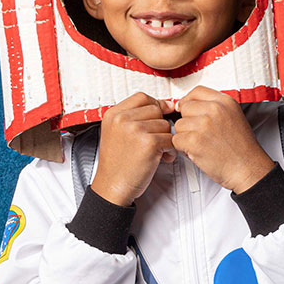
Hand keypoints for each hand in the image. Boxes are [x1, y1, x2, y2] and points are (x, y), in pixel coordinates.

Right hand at [91, 92, 176, 206]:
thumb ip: (135, 117)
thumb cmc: (117, 163)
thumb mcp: (116, 132)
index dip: (154, 106)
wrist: (112, 186)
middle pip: (156, 109)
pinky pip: (171, 139)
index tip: (157, 118)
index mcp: (113, 114)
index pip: (142, 97)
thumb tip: (166, 104)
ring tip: (157, 151)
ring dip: (166, 138)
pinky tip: (161, 158)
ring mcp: (135, 129)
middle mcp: (122, 119)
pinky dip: (170, 150)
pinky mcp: (149, 143)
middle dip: (160, 125)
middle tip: (155, 140)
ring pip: (165, 124)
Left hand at [171, 87, 275, 193]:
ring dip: (185, 136)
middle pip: (185, 107)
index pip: (197, 91)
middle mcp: (215, 110)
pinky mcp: (195, 141)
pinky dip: (183, 149)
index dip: (189, 101)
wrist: (248, 168)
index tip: (189, 110)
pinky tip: (198, 152)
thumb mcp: (234, 116)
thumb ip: (214, 108)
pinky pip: (176, 140)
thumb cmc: (242, 148)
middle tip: (200, 134)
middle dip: (188, 121)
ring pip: (179, 124)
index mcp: (225, 102)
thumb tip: (187, 104)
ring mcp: (204, 124)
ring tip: (202, 144)